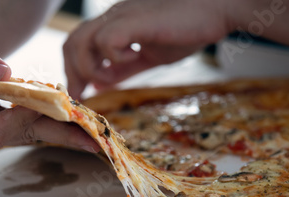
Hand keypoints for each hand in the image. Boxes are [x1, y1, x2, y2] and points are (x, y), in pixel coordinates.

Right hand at [0, 18, 99, 151]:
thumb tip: (3, 72)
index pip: (0, 128)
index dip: (30, 120)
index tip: (58, 107)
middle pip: (22, 137)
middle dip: (59, 136)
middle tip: (93, 138)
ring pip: (27, 135)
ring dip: (59, 134)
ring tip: (91, 134)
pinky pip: (25, 128)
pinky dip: (49, 124)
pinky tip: (71, 125)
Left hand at [64, 0, 229, 98]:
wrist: (216, 8)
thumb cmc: (188, 30)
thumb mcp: (149, 56)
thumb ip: (124, 68)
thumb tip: (103, 82)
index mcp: (114, 24)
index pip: (78, 44)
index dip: (74, 69)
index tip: (82, 92)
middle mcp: (112, 17)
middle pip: (72, 42)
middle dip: (73, 73)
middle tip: (83, 95)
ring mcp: (121, 17)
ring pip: (81, 41)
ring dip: (90, 68)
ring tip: (110, 79)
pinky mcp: (135, 21)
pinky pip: (107, 41)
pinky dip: (114, 57)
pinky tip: (133, 58)